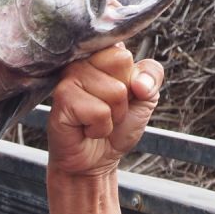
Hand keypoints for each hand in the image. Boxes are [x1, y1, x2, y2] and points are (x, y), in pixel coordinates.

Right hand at [47, 46, 163, 179]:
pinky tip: (86, 129)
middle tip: (108, 109)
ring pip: (114, 90)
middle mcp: (83, 61)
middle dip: (123, 96)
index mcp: (102, 55)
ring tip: (97, 120)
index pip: (126, 52)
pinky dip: (100, 128)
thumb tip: (140, 83)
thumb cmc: (116, 129)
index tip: (121, 96)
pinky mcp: (62, 99)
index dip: (132, 79)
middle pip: (121, 61)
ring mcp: (69, 78)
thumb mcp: (146, 98)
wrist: (96, 161)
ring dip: (113, 115)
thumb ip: (152, 76)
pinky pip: (99, 111)